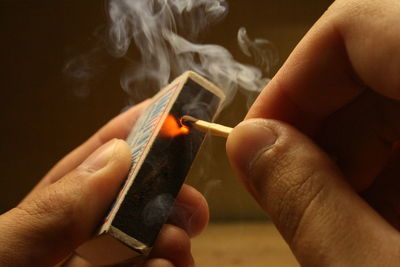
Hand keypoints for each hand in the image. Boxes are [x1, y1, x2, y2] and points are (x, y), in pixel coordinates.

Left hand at [0, 100, 207, 266]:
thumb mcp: (6, 255)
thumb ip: (53, 210)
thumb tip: (116, 156)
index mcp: (45, 219)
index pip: (92, 164)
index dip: (130, 134)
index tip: (168, 112)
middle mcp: (77, 241)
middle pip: (132, 199)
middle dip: (167, 193)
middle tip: (190, 204)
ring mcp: (104, 265)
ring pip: (152, 237)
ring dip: (174, 235)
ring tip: (178, 247)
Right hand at [227, 0, 399, 265]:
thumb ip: (307, 203)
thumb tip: (248, 143)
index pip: (358, 23)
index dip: (293, 79)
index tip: (258, 138)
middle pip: (372, 62)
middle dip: (315, 128)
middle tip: (290, 191)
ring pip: (396, 96)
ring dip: (352, 158)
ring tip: (342, 221)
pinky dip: (391, 170)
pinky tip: (384, 223)